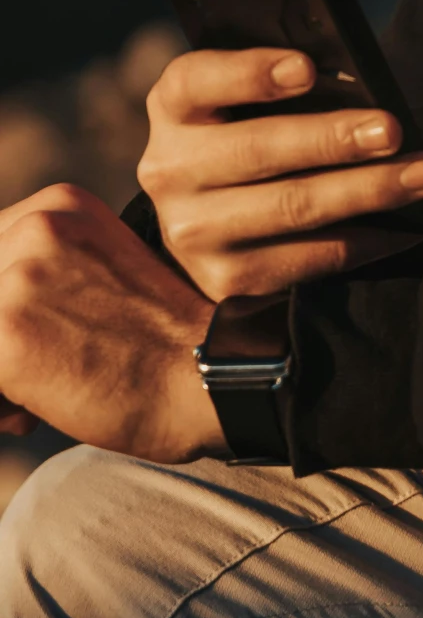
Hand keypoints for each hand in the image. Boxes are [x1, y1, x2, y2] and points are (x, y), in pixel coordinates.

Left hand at [0, 184, 223, 460]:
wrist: (207, 376)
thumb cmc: (159, 338)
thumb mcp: (99, 270)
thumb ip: (40, 269)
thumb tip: (2, 311)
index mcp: (61, 204)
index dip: (4, 303)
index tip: (31, 330)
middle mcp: (37, 226)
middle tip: (25, 371)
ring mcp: (20, 276)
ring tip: (27, 399)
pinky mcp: (6, 331)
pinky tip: (28, 413)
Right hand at [138, 48, 422, 300]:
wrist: (209, 222)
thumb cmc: (250, 137)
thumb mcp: (247, 103)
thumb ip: (287, 88)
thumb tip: (361, 84)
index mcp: (176, 108)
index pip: (197, 80)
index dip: (250, 73)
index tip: (307, 68)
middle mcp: (171, 170)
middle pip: (258, 150)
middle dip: (333, 139)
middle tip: (392, 130)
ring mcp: (192, 232)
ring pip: (290, 206)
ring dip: (366, 190)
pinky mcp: (226, 280)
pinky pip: (307, 259)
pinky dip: (361, 239)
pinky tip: (399, 226)